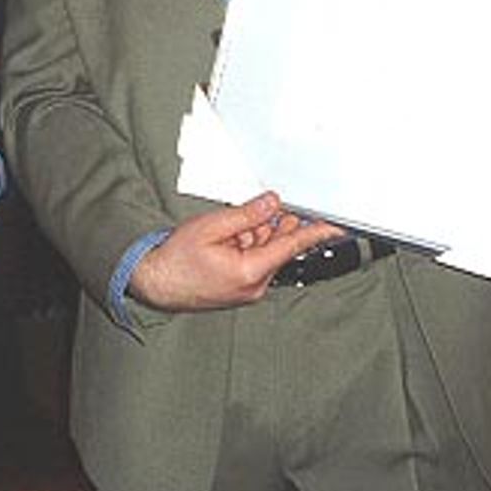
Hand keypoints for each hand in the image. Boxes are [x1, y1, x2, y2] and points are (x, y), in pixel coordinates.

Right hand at [129, 192, 344, 311]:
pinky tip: (232, 234)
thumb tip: (271, 203)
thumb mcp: (210, 227)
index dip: (314, 232)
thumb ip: (246, 215)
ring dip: (257, 233)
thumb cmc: (176, 259)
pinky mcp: (240, 286)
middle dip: (274, 224)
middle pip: (278, 247)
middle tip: (270, 204)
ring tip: (235, 223)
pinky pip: (254, 260)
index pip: (291, 246)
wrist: (155, 283)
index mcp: (250, 271)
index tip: (335, 225)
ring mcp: (248, 288)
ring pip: (266, 252)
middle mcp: (255, 284)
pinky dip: (248, 244)